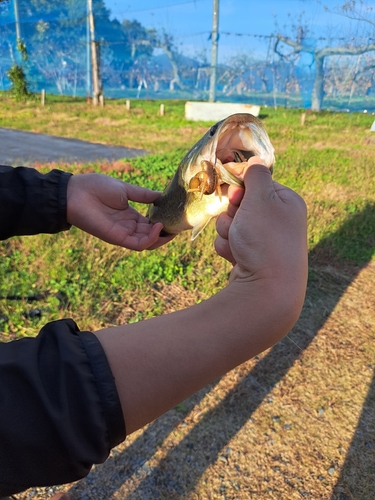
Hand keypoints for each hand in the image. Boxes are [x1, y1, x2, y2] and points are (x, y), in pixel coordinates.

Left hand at [66, 174, 173, 250]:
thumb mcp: (125, 189)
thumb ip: (143, 195)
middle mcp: (128, 226)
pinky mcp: (117, 238)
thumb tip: (161, 196)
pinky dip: (149, 239)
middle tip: (179, 226)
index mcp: (130, 215)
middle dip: (166, 233)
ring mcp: (123, 233)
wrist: (76, 192)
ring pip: (147, 243)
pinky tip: (157, 227)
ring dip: (161, 238)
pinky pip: (137, 244)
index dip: (164, 223)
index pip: (150, 224)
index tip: (176, 218)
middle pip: (151, 235)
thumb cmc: (96, 187)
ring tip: (171, 228)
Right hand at [215, 157, 307, 284]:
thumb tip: (256, 160)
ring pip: (231, 224)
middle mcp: (278, 221)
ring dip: (227, 231)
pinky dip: (229, 248)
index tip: (234, 195)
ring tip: (239, 244)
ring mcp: (265, 242)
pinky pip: (231, 243)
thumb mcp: (261, 198)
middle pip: (240, 204)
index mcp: (286, 202)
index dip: (240, 188)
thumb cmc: (265, 239)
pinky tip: (237, 258)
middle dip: (231, 213)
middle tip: (238, 223)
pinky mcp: (252, 259)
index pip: (256, 182)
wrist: (266, 290)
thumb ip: (256, 175)